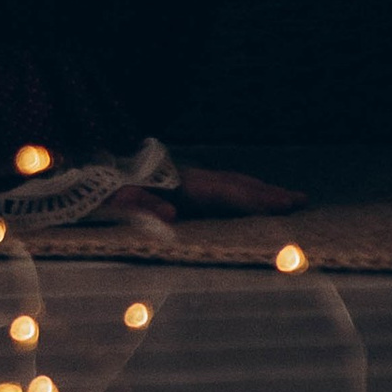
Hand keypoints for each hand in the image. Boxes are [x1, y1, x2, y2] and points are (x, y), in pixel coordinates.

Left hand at [102, 161, 306, 223]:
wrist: (89, 179)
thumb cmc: (105, 195)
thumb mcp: (116, 202)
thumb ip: (140, 207)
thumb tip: (170, 213)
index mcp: (178, 185)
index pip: (226, 192)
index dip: (256, 200)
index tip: (285, 208)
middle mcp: (189, 178)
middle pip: (236, 184)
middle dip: (269, 193)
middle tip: (302, 201)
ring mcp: (188, 179)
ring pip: (232, 182)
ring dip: (261, 190)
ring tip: (291, 197)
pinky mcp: (184, 185)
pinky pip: (224, 186)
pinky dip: (245, 189)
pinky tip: (255, 194)